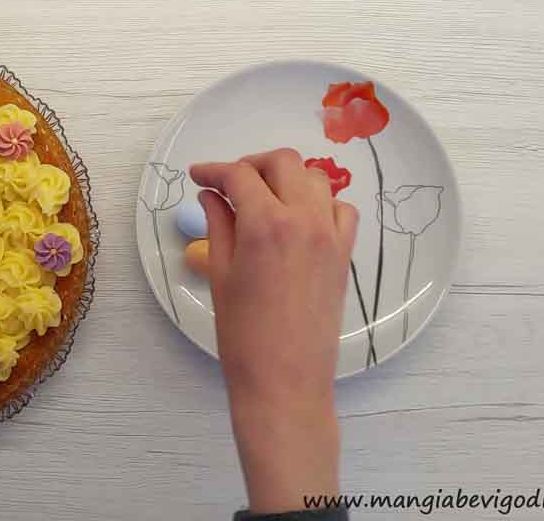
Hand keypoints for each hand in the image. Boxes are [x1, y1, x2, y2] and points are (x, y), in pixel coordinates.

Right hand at [190, 148, 357, 513]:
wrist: (284, 380)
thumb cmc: (243, 334)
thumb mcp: (221, 274)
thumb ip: (219, 225)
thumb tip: (213, 195)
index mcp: (265, 224)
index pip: (238, 176)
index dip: (213, 170)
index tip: (198, 175)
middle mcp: (304, 220)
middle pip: (282, 163)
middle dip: (252, 164)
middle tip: (229, 182)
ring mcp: (330, 235)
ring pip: (314, 179)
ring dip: (287, 178)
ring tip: (263, 197)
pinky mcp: (344, 253)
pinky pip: (340, 209)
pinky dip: (320, 203)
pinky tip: (298, 219)